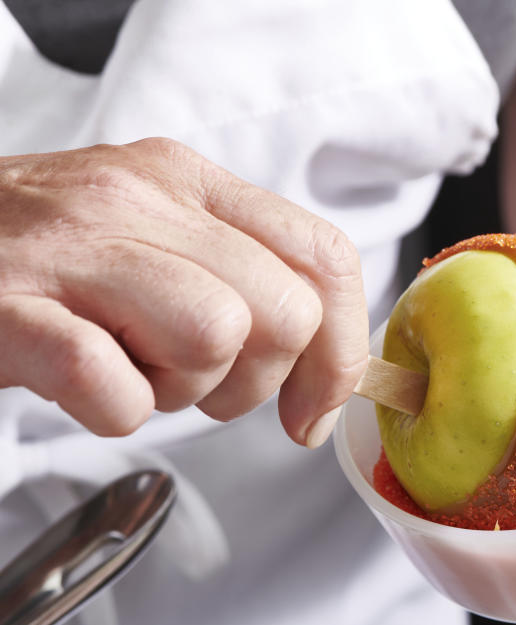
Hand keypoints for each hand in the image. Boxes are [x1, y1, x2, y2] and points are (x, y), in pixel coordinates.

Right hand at [0, 138, 367, 446]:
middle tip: (193, 377)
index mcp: (187, 181)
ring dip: (181, 390)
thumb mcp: (156, 238)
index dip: (342, 347)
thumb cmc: (45, 256)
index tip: (315, 405)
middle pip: (284, 311)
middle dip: (256, 378)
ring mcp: (73, 249)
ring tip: (128, 369)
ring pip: (215, 336)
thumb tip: (330, 368)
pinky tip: (80, 384)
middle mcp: (141, 201)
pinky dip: (112, 411)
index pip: (323, 256)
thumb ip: (244, 279)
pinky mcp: (13, 309)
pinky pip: (115, 385)